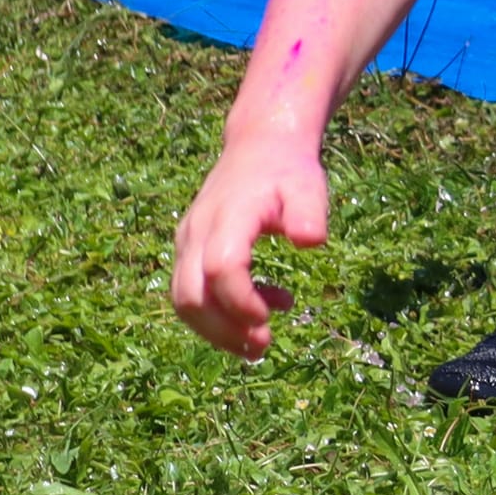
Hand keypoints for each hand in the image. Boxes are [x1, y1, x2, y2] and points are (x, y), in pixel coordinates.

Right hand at [171, 138, 329, 358]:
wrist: (259, 148)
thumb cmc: (287, 171)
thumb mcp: (308, 185)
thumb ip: (310, 212)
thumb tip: (311, 242)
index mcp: (228, 215)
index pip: (220, 266)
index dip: (240, 300)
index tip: (269, 319)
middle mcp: (198, 231)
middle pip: (190, 295)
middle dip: (223, 330)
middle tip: (263, 346)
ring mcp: (188, 242)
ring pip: (184, 300)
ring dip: (217, 331)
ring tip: (260, 342)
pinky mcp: (189, 251)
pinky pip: (191, 293)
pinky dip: (218, 315)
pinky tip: (262, 309)